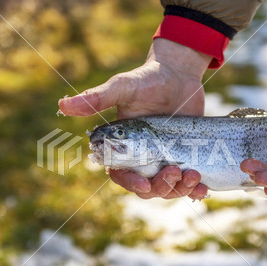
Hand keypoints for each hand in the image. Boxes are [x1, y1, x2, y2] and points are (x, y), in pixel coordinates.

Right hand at [59, 38, 210, 199]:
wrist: (177, 74)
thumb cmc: (146, 79)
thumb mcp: (123, 87)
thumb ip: (97, 98)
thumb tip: (62, 105)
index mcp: (123, 148)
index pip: (121, 175)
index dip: (131, 183)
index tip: (144, 182)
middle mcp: (142, 158)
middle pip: (148, 188)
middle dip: (161, 187)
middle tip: (175, 171)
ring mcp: (164, 160)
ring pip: (168, 188)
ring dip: (179, 189)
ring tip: (193, 175)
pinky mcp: (184, 158)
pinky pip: (188, 182)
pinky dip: (195, 189)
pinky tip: (203, 188)